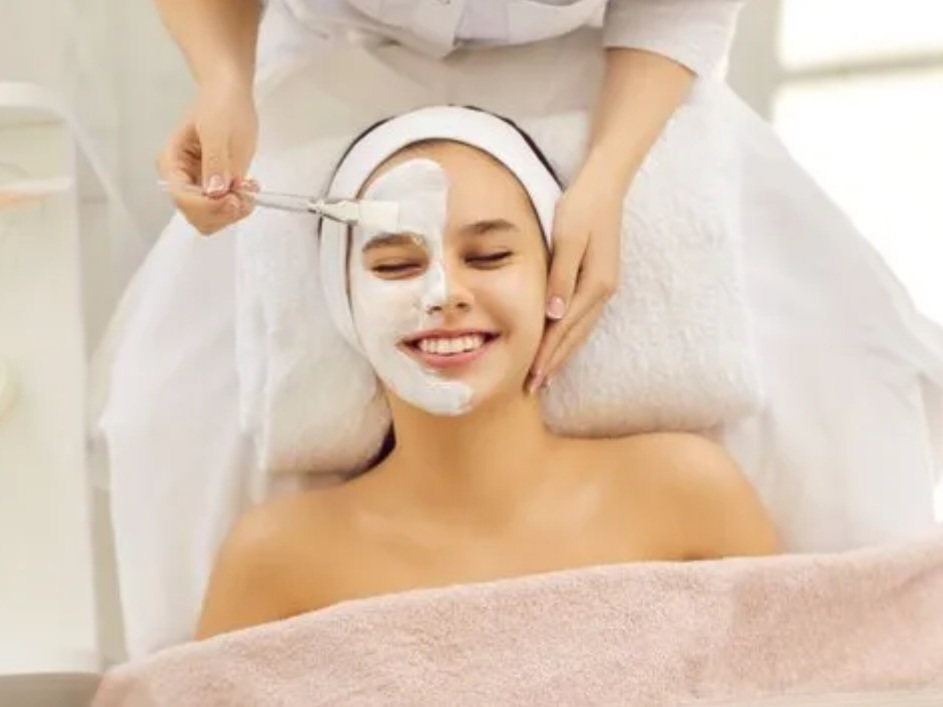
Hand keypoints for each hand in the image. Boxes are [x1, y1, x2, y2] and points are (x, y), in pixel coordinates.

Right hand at [157, 79, 258, 234]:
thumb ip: (216, 162)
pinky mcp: (213, 188)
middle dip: (223, 212)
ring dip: (233, 211)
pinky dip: (238, 205)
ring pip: (211, 218)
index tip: (234, 198)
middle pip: (196, 216)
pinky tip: (248, 187)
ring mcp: (196, 186)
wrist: (229, 94)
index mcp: (171, 164)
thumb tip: (214, 192)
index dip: (210, 206)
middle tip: (247, 193)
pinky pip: (223, 210)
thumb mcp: (219, 131)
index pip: (183, 199)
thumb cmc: (221, 105)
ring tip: (249, 188)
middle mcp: (179, 180)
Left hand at [529, 170, 624, 391]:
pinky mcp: (600, 281)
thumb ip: (560, 277)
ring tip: (544, 376)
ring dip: (562, 355)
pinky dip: (569, 337)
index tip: (531, 379)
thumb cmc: (581, 208)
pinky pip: (583, 319)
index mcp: (594, 285)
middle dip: (553, 364)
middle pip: (574, 337)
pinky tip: (560, 344)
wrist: (605, 185)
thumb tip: (553, 316)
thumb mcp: (568, 239)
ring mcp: (604, 288)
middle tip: (532, 389)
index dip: (547, 355)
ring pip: (580, 331)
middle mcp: (602, 292)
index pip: (564, 330)